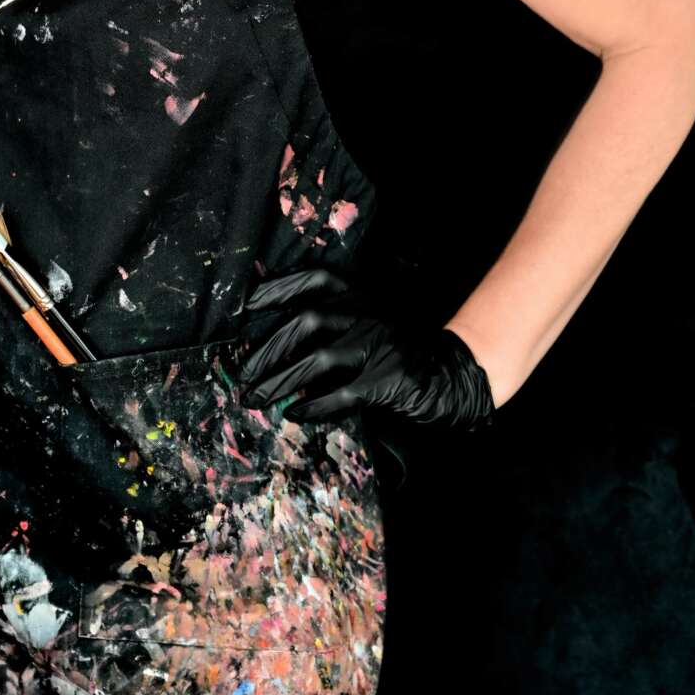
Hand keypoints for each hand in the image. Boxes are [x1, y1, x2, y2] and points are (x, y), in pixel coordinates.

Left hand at [235, 267, 495, 431]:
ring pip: (316, 360)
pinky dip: (313, 407)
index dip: (280, 288)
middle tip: (242, 373)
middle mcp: (365, 313)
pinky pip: (340, 395)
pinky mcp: (384, 379)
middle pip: (305, 322)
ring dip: (280, 380)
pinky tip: (295, 415)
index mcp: (361, 294)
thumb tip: (280, 344)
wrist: (452, 369)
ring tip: (256, 398)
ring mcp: (375, 345)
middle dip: (268, 349)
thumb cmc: (401, 346)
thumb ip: (337, 319)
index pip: (314, 279)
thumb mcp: (371, 317)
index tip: (249, 304)